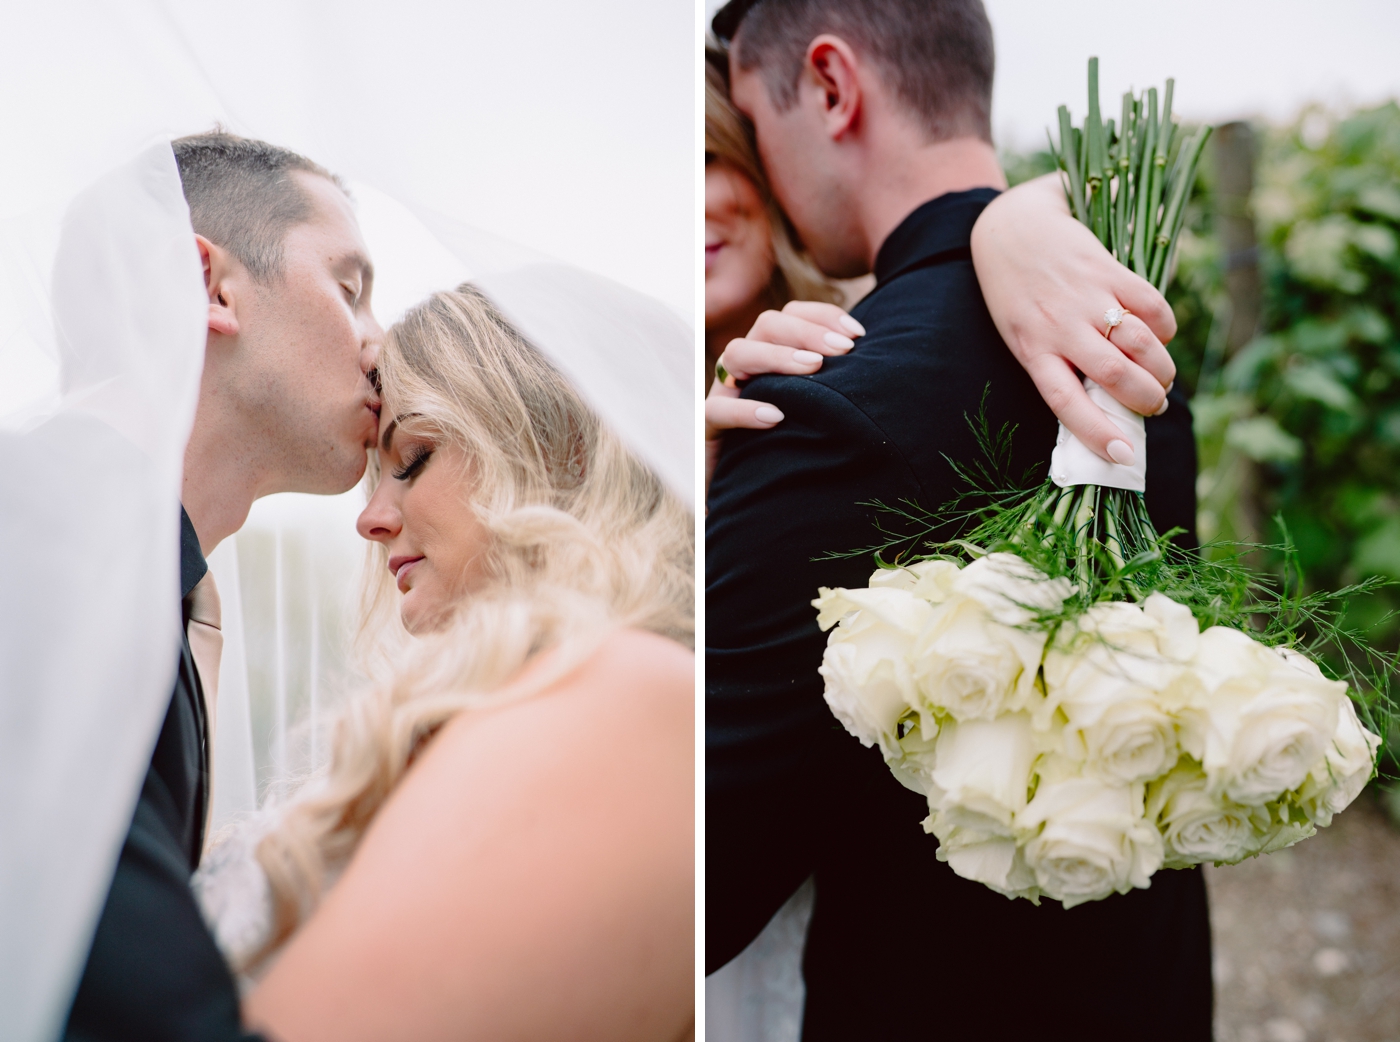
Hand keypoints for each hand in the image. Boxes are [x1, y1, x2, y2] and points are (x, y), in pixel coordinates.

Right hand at [705, 301, 864, 498]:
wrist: (749, 502)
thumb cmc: (793, 453)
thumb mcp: (820, 416)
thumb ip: (840, 391)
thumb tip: (884, 372)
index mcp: (774, 357)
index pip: (792, 315)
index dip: (823, 315)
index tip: (858, 336)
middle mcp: (747, 368)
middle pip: (766, 325)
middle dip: (807, 331)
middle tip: (842, 350)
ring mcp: (724, 394)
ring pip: (737, 353)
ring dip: (778, 356)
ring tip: (814, 370)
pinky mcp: (708, 428)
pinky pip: (717, 409)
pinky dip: (745, 409)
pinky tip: (775, 416)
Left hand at [970, 172, 1177, 465]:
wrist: (1011, 229)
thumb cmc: (1018, 297)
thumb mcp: (1023, 338)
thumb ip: (1056, 367)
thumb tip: (1100, 409)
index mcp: (1033, 351)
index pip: (1065, 401)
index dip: (1095, 432)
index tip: (1123, 457)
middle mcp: (1059, 327)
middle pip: (1115, 375)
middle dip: (1146, 399)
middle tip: (1155, 405)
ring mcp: (1086, 297)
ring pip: (1140, 345)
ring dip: (1161, 369)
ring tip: (1162, 378)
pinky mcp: (1109, 269)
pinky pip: (1152, 306)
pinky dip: (1165, 329)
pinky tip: (1160, 336)